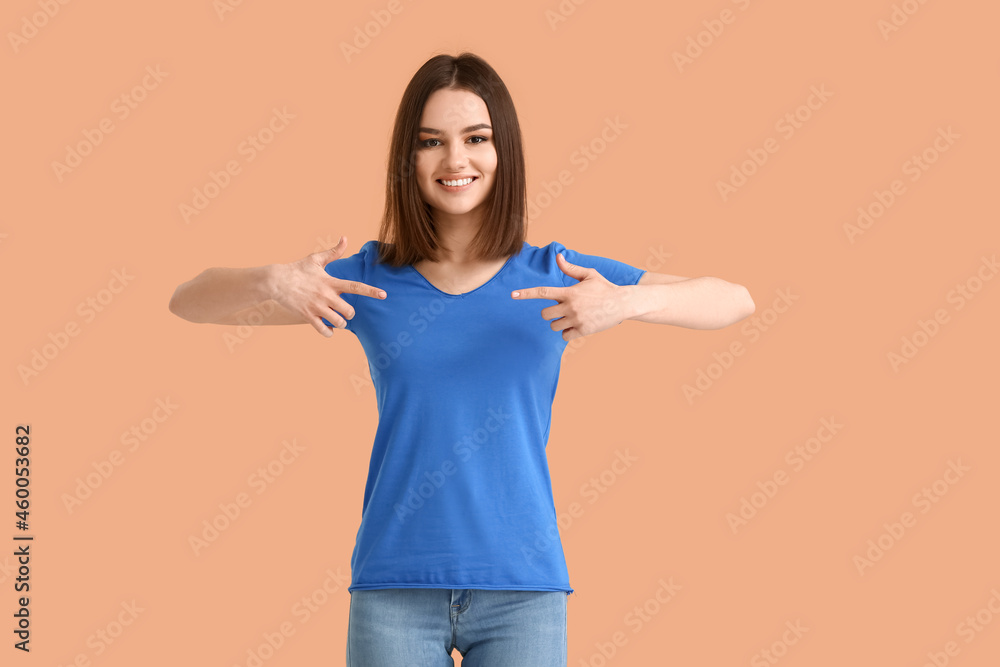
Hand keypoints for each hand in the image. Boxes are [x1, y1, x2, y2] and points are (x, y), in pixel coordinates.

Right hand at [271, 236, 385, 336]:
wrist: (275, 280)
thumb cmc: (297, 269)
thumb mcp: (316, 259)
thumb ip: (333, 252)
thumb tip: (345, 238)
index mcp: (330, 282)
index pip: (355, 286)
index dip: (371, 291)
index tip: (384, 295)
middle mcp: (325, 296)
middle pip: (349, 311)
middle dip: (350, 313)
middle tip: (344, 311)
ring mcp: (316, 307)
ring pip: (339, 322)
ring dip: (341, 323)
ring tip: (336, 320)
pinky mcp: (307, 316)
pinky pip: (324, 331)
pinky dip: (329, 332)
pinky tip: (329, 329)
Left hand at [511, 253, 625, 341]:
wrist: (623, 303)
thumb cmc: (605, 288)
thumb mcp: (589, 275)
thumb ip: (571, 268)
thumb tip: (558, 256)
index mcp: (569, 292)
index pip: (542, 293)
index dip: (526, 294)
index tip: (513, 295)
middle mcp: (570, 306)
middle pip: (545, 314)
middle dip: (550, 313)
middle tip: (562, 310)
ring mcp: (576, 319)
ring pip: (553, 326)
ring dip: (559, 323)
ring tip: (573, 317)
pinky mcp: (583, 330)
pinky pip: (564, 335)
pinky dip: (568, 332)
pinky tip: (578, 326)